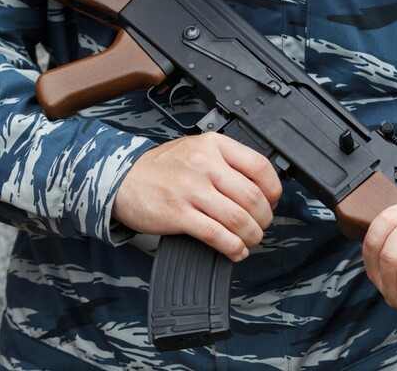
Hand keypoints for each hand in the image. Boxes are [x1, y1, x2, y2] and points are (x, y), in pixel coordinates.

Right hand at [112, 132, 281, 261]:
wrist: (122, 179)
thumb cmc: (162, 167)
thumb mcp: (196, 148)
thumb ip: (227, 161)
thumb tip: (260, 187)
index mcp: (214, 145)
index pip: (260, 166)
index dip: (274, 190)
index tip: (273, 202)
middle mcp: (204, 164)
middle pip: (252, 197)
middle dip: (265, 218)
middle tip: (262, 225)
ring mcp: (191, 189)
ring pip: (238, 218)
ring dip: (252, 235)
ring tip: (251, 240)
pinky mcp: (178, 214)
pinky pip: (216, 235)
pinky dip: (233, 247)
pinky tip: (236, 251)